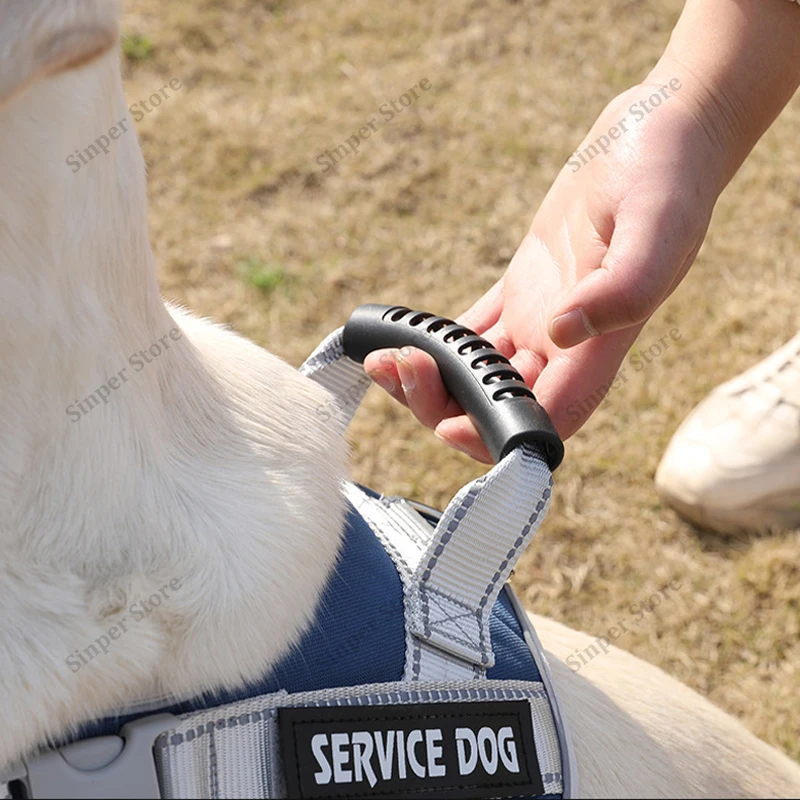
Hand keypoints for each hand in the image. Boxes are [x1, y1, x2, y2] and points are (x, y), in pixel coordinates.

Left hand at [365, 77, 727, 461]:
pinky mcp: (524, 292)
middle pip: (499, 403)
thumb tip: (561, 335)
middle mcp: (568, 346)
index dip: (495, 436)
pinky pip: (474, 331)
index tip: (448, 425)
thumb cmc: (668, 176)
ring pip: (480, 373)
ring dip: (431, 377)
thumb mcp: (656, 226)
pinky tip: (405, 333)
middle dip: (442, 403)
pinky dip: (437, 340)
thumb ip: (622, 288)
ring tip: (382, 356)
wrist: (659, 133)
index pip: (545, 419)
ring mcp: (543, 321)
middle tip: (397, 366)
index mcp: (600, 347)